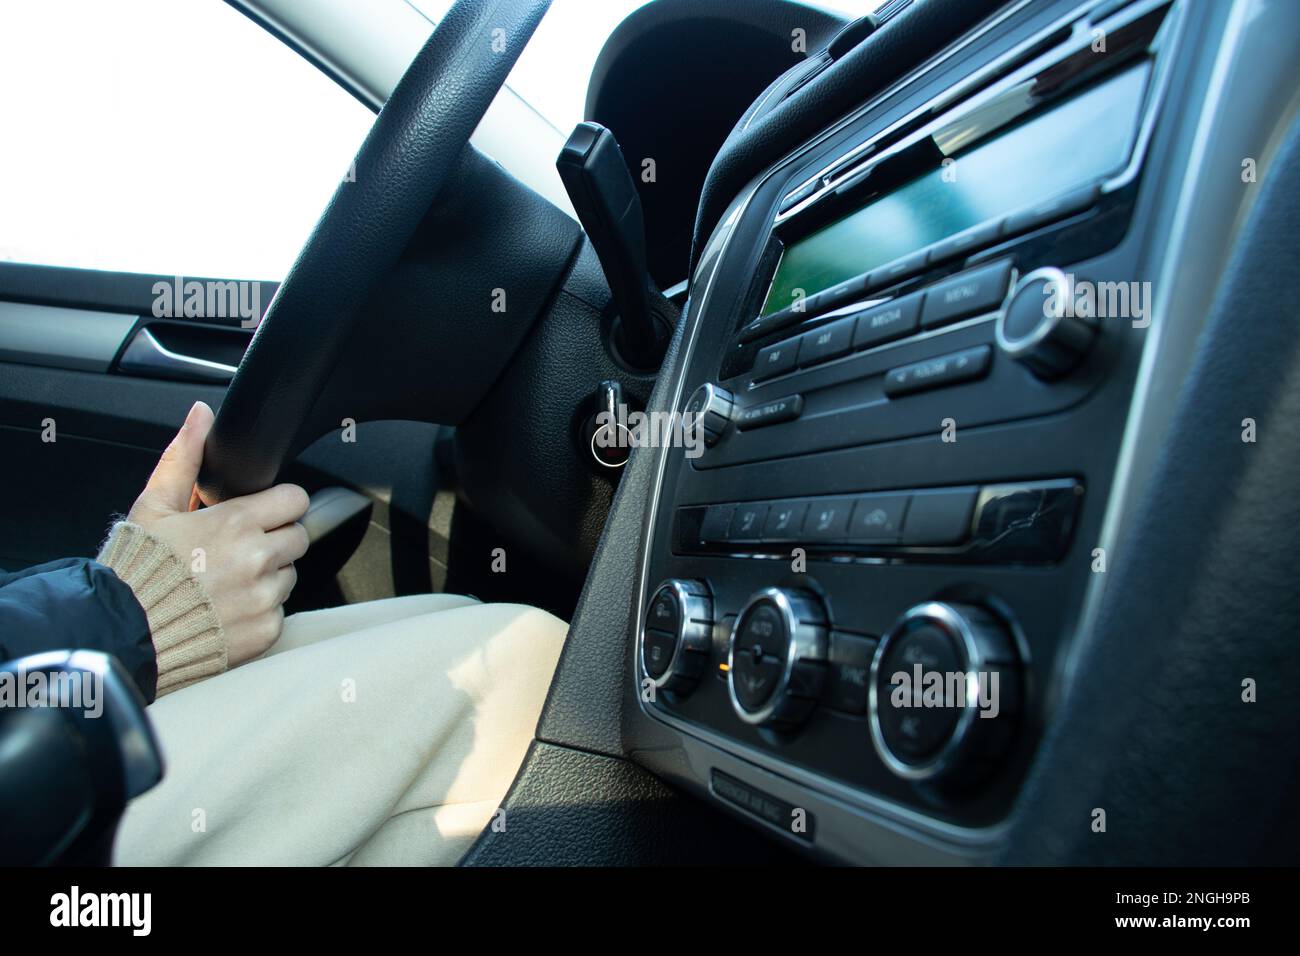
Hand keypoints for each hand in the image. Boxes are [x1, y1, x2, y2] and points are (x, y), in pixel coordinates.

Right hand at [128, 401, 310, 664]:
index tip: (263, 512)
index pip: (295, 499)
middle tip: (238, 548)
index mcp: (236, 522)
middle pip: (298, 537)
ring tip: (225, 581)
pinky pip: (279, 612)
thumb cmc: (135, 568)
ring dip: (268, 576)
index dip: (281, 504)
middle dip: (275, 538)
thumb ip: (184, 457)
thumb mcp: (154, 506)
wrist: (121, 632)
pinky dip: (259, 610)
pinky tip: (226, 609)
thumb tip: (201, 414)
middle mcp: (257, 558)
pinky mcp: (265, 631)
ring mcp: (264, 597)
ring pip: (290, 575)